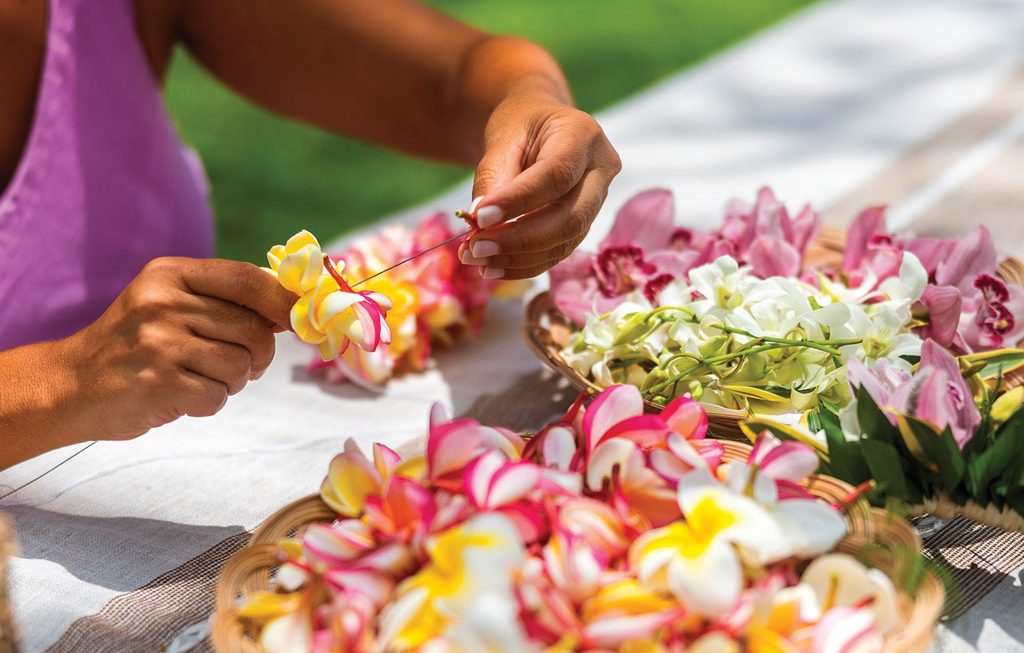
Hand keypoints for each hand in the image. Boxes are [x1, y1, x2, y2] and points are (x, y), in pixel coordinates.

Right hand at [64, 258, 294, 439]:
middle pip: (254, 330)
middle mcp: (163, 303)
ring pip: (241, 365)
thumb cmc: (134, 344)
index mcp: (170, 275)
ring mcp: (159, 343)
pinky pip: (218, 396)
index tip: (302, 319)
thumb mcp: (168, 303)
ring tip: (197, 376)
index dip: (285, 301)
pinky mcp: (158, 383)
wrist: (70, 384)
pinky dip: (210, 402)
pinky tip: (181, 394)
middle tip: (238, 364)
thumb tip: (293, 305)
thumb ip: (224, 300)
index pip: (248, 279)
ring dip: (232, 381)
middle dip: (258, 354)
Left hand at [459, 93, 620, 279]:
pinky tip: (493, 265)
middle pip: (571, 217)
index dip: (518, 201)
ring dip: (518, 257)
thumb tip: (480, 222)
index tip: (479, 218)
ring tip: (477, 259)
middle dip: (520, 239)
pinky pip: (558, 252)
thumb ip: (493, 177)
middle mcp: (601, 169)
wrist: (539, 128)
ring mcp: (598, 201)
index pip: (556, 175)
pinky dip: (524, 264)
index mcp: (583, 135)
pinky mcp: (584, 224)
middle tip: (476, 248)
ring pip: (565, 241)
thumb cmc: (521, 125)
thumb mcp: (503, 137)